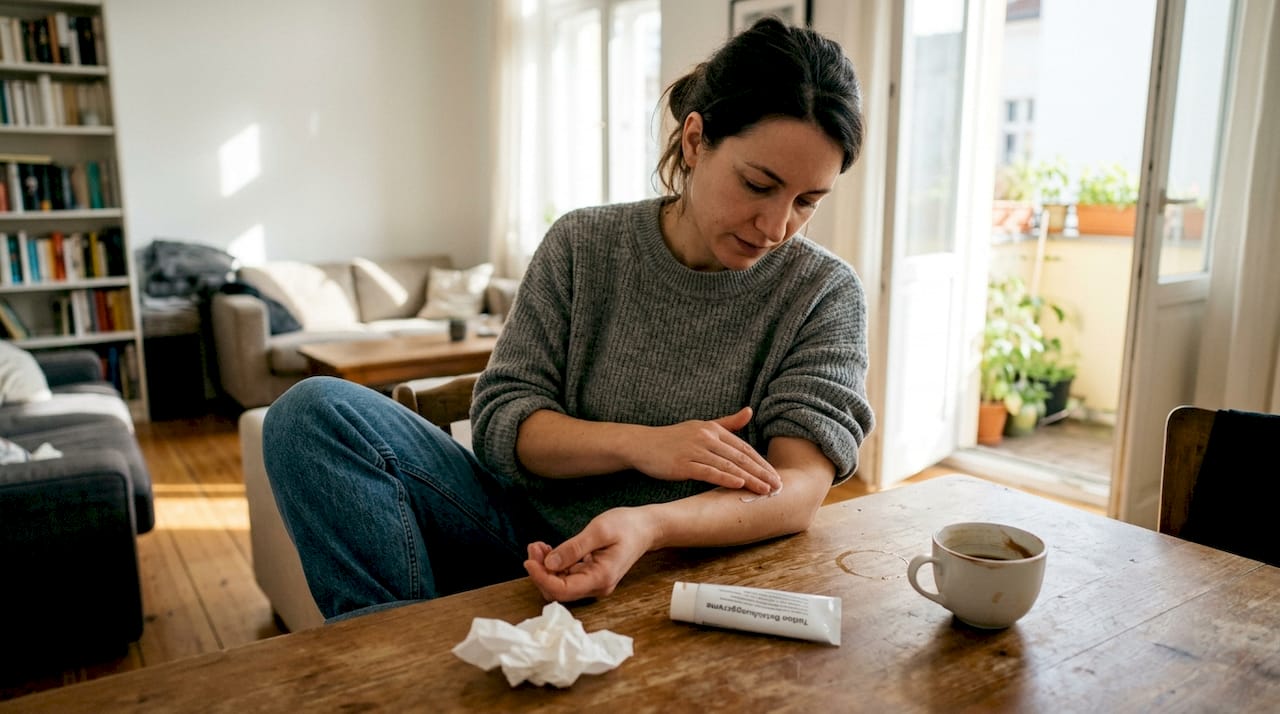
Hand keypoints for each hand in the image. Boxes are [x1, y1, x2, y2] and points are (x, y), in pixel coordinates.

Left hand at [524, 508, 654, 600]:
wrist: (646, 528)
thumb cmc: (626, 526)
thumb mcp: (599, 531)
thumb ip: (574, 548)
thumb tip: (549, 563)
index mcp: (600, 578)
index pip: (562, 590)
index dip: (541, 577)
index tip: (529, 560)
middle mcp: (597, 586)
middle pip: (558, 591)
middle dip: (540, 571)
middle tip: (533, 547)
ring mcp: (594, 583)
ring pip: (560, 585)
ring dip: (545, 568)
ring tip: (538, 546)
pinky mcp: (591, 577)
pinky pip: (567, 578)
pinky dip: (554, 566)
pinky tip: (549, 550)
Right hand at [630, 407, 780, 493]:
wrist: (642, 445)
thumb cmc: (673, 439)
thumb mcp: (701, 427)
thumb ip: (727, 422)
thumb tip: (749, 411)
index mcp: (712, 429)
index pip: (743, 448)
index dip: (761, 462)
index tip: (775, 476)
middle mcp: (706, 437)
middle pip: (740, 457)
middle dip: (761, 472)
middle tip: (778, 486)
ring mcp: (694, 450)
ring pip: (728, 466)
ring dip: (749, 479)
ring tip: (765, 490)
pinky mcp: (683, 464)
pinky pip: (708, 472)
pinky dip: (725, 478)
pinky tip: (738, 485)